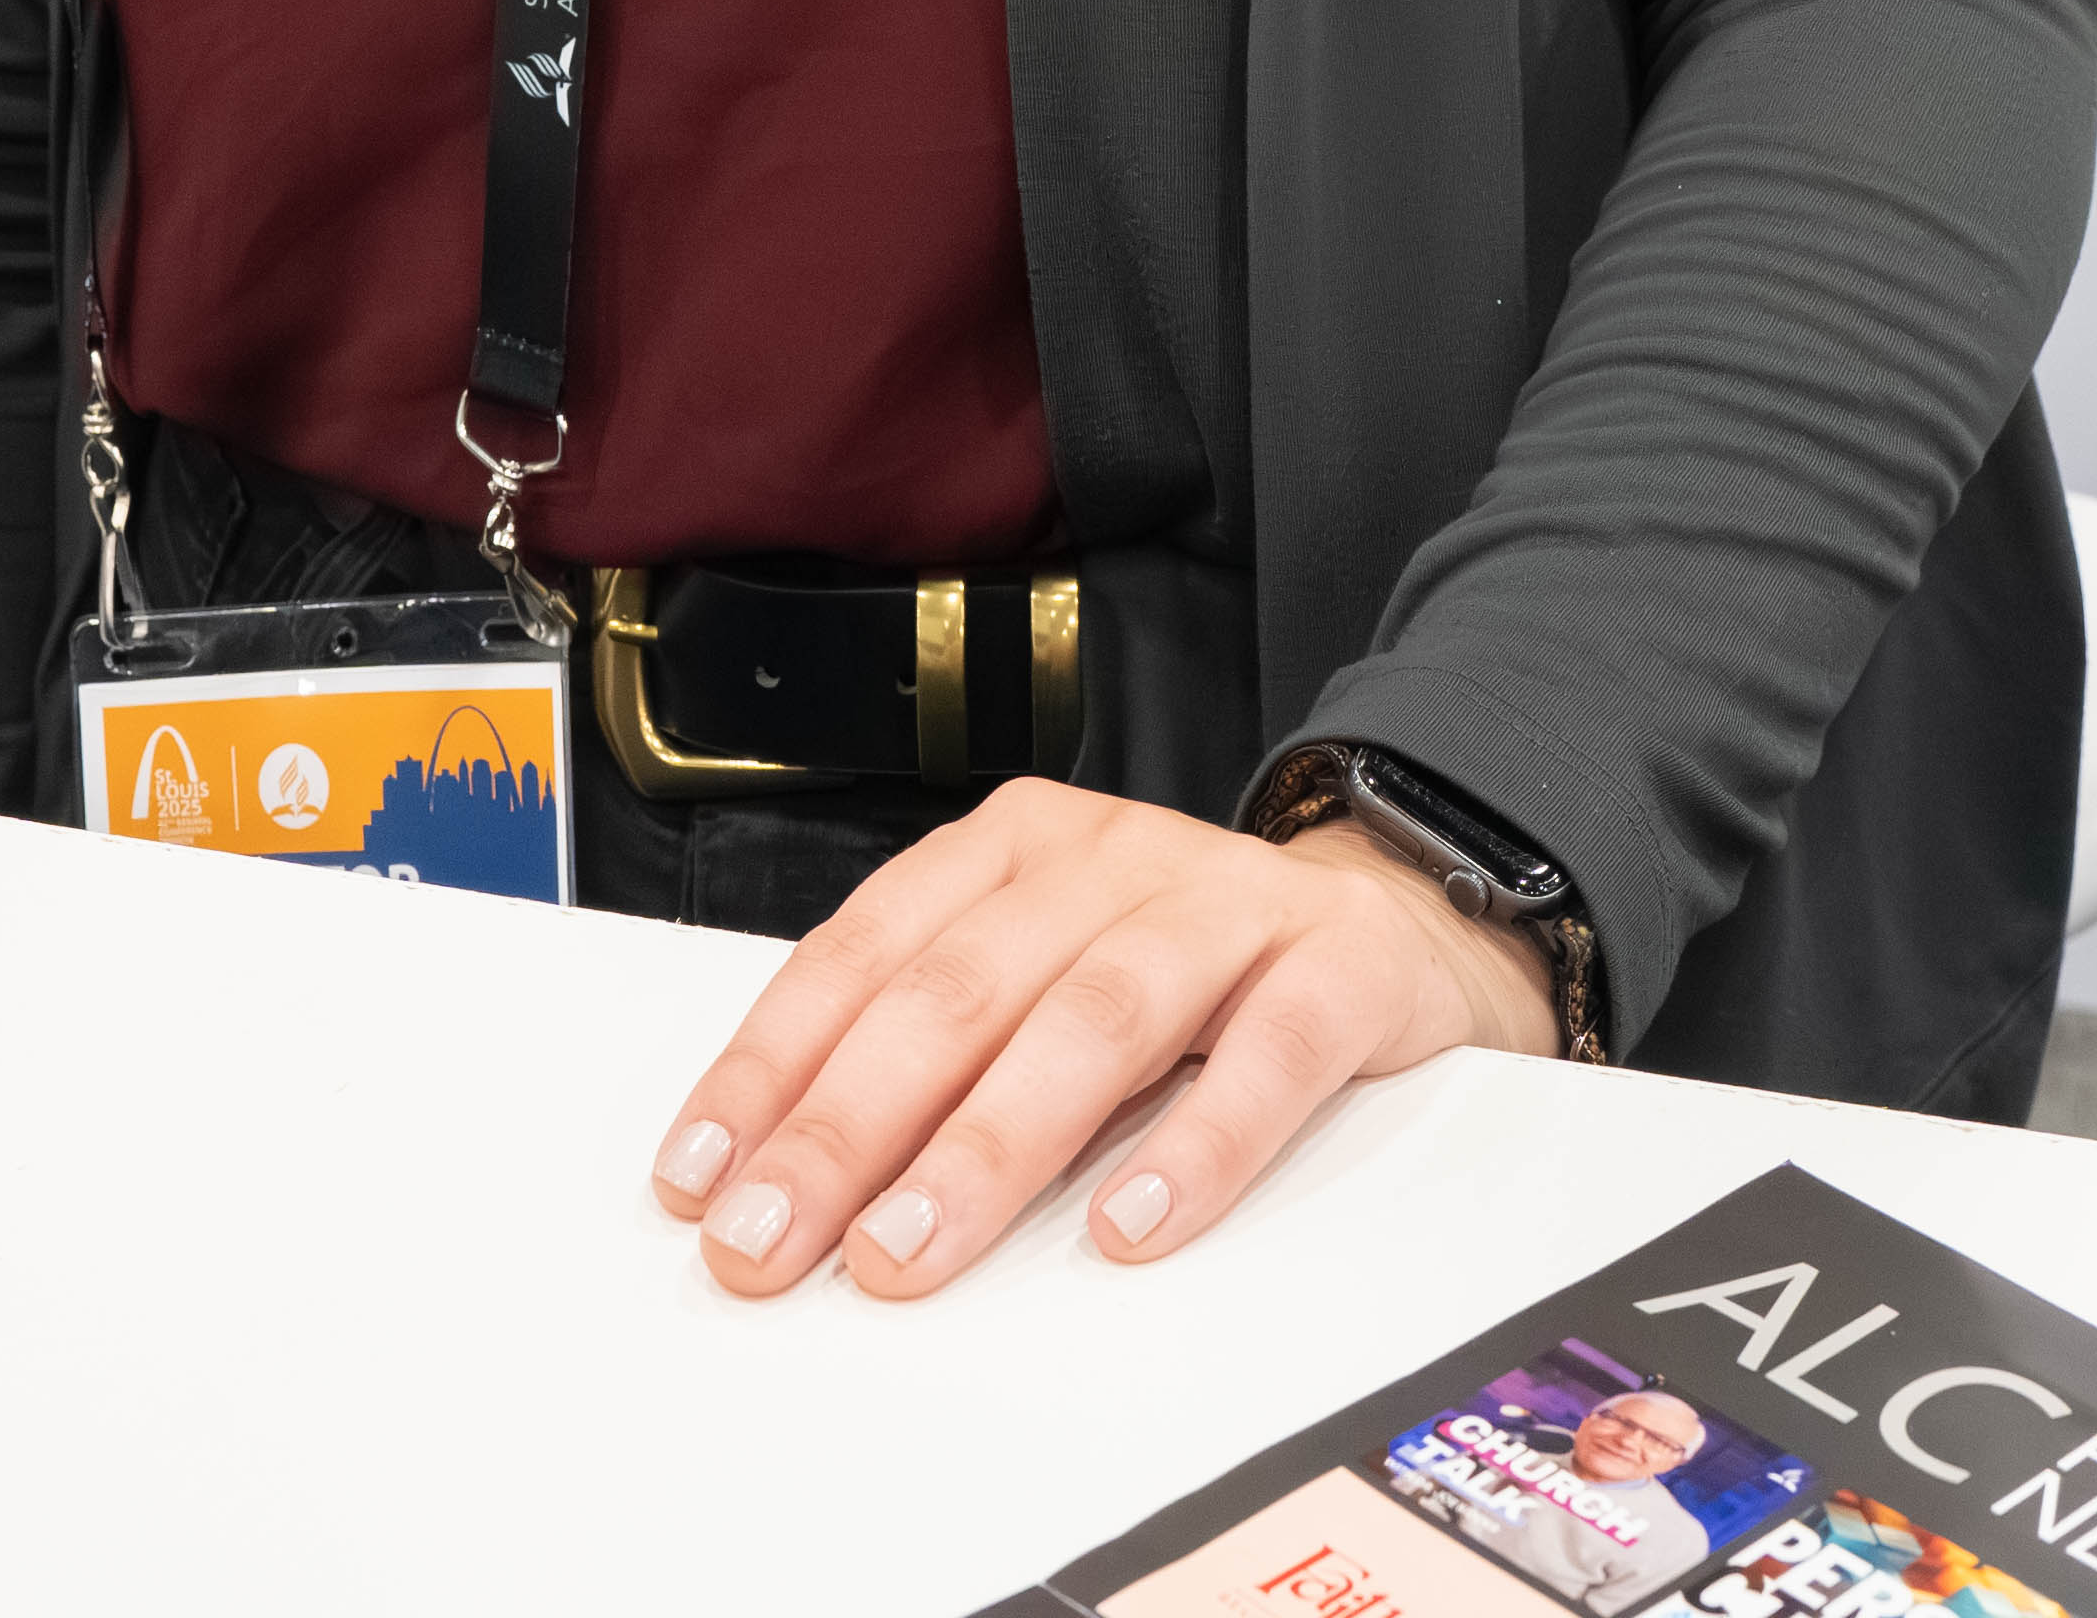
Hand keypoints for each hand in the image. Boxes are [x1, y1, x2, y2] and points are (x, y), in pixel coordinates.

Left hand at [651, 792, 1562, 1298]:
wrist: (1396, 925)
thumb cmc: (1188, 975)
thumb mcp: (1047, 980)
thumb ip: (940, 1055)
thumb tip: (783, 1190)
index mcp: (1013, 849)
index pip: (864, 955)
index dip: (773, 1070)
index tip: (700, 1181)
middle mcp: (1109, 859)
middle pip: (957, 992)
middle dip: (848, 1128)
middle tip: (774, 1243)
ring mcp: (1228, 907)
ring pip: (1092, 1017)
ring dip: (987, 1144)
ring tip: (910, 1248)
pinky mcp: (1340, 970)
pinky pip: (1263, 1058)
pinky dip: (1195, 1146)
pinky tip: (1130, 1229)